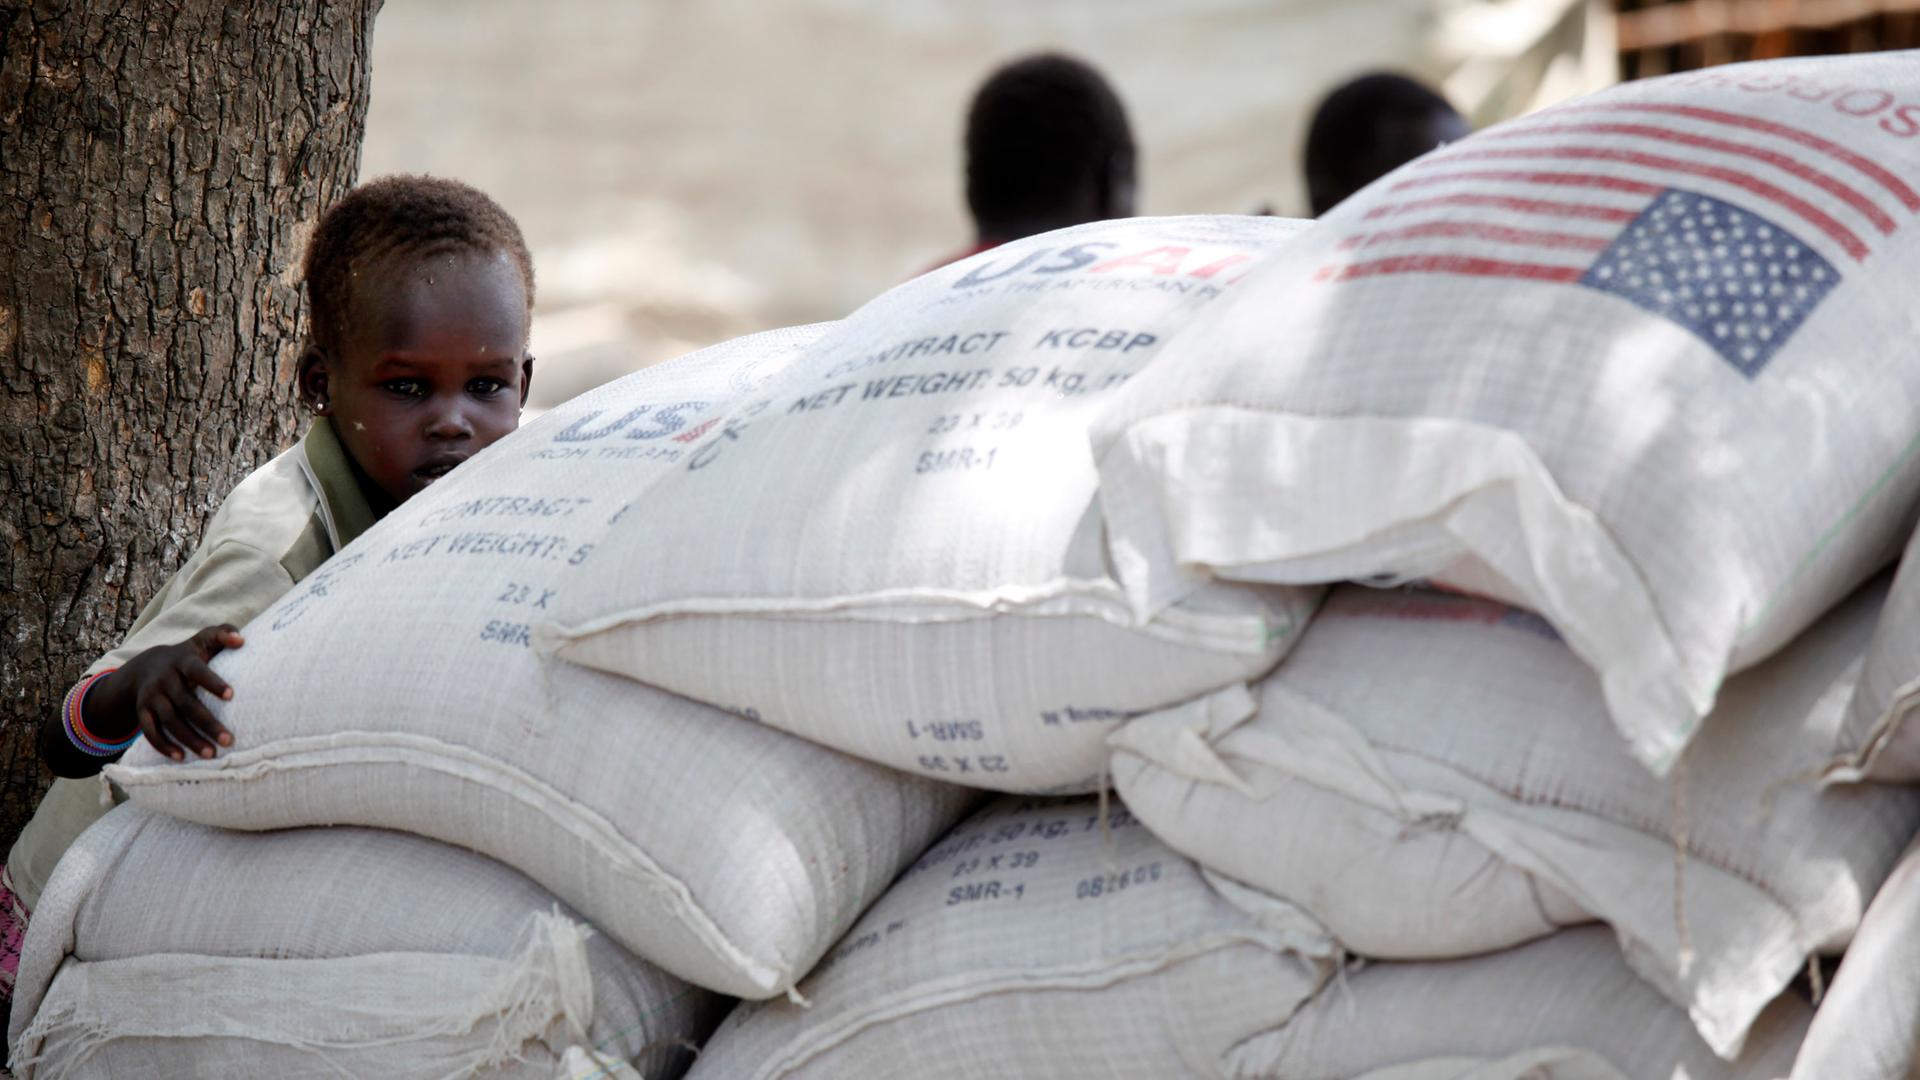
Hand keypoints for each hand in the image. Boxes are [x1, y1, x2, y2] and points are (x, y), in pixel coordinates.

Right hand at [102, 625, 241, 761]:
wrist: (147, 665)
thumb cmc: (189, 654)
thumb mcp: (203, 638)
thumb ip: (223, 632)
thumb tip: (243, 640)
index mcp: (183, 660)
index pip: (197, 670)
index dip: (212, 682)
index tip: (231, 695)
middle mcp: (165, 678)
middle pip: (186, 703)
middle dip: (207, 723)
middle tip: (229, 740)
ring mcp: (151, 696)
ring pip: (169, 720)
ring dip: (189, 739)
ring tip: (211, 754)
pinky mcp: (142, 711)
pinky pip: (150, 731)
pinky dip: (163, 745)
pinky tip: (180, 758)